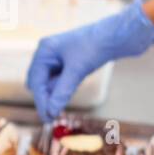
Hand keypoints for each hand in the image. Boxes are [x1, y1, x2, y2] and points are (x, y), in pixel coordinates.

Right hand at [25, 0, 153, 122]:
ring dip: (55, 93)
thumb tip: (51, 112)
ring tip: (66, 98)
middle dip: (46, 97)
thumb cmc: (95, 46)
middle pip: (38, 83)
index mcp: (44, 50)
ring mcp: (57, 58)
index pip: (36, 81)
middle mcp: (48, 53)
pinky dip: (63, 88)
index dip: (41, 101)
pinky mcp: (68, 62)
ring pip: (49, 83)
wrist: (117, 35)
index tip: (47, 118)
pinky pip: (59, 80)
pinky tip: (72, 89)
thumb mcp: (77, 70)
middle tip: (54, 115)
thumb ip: (62, 91)